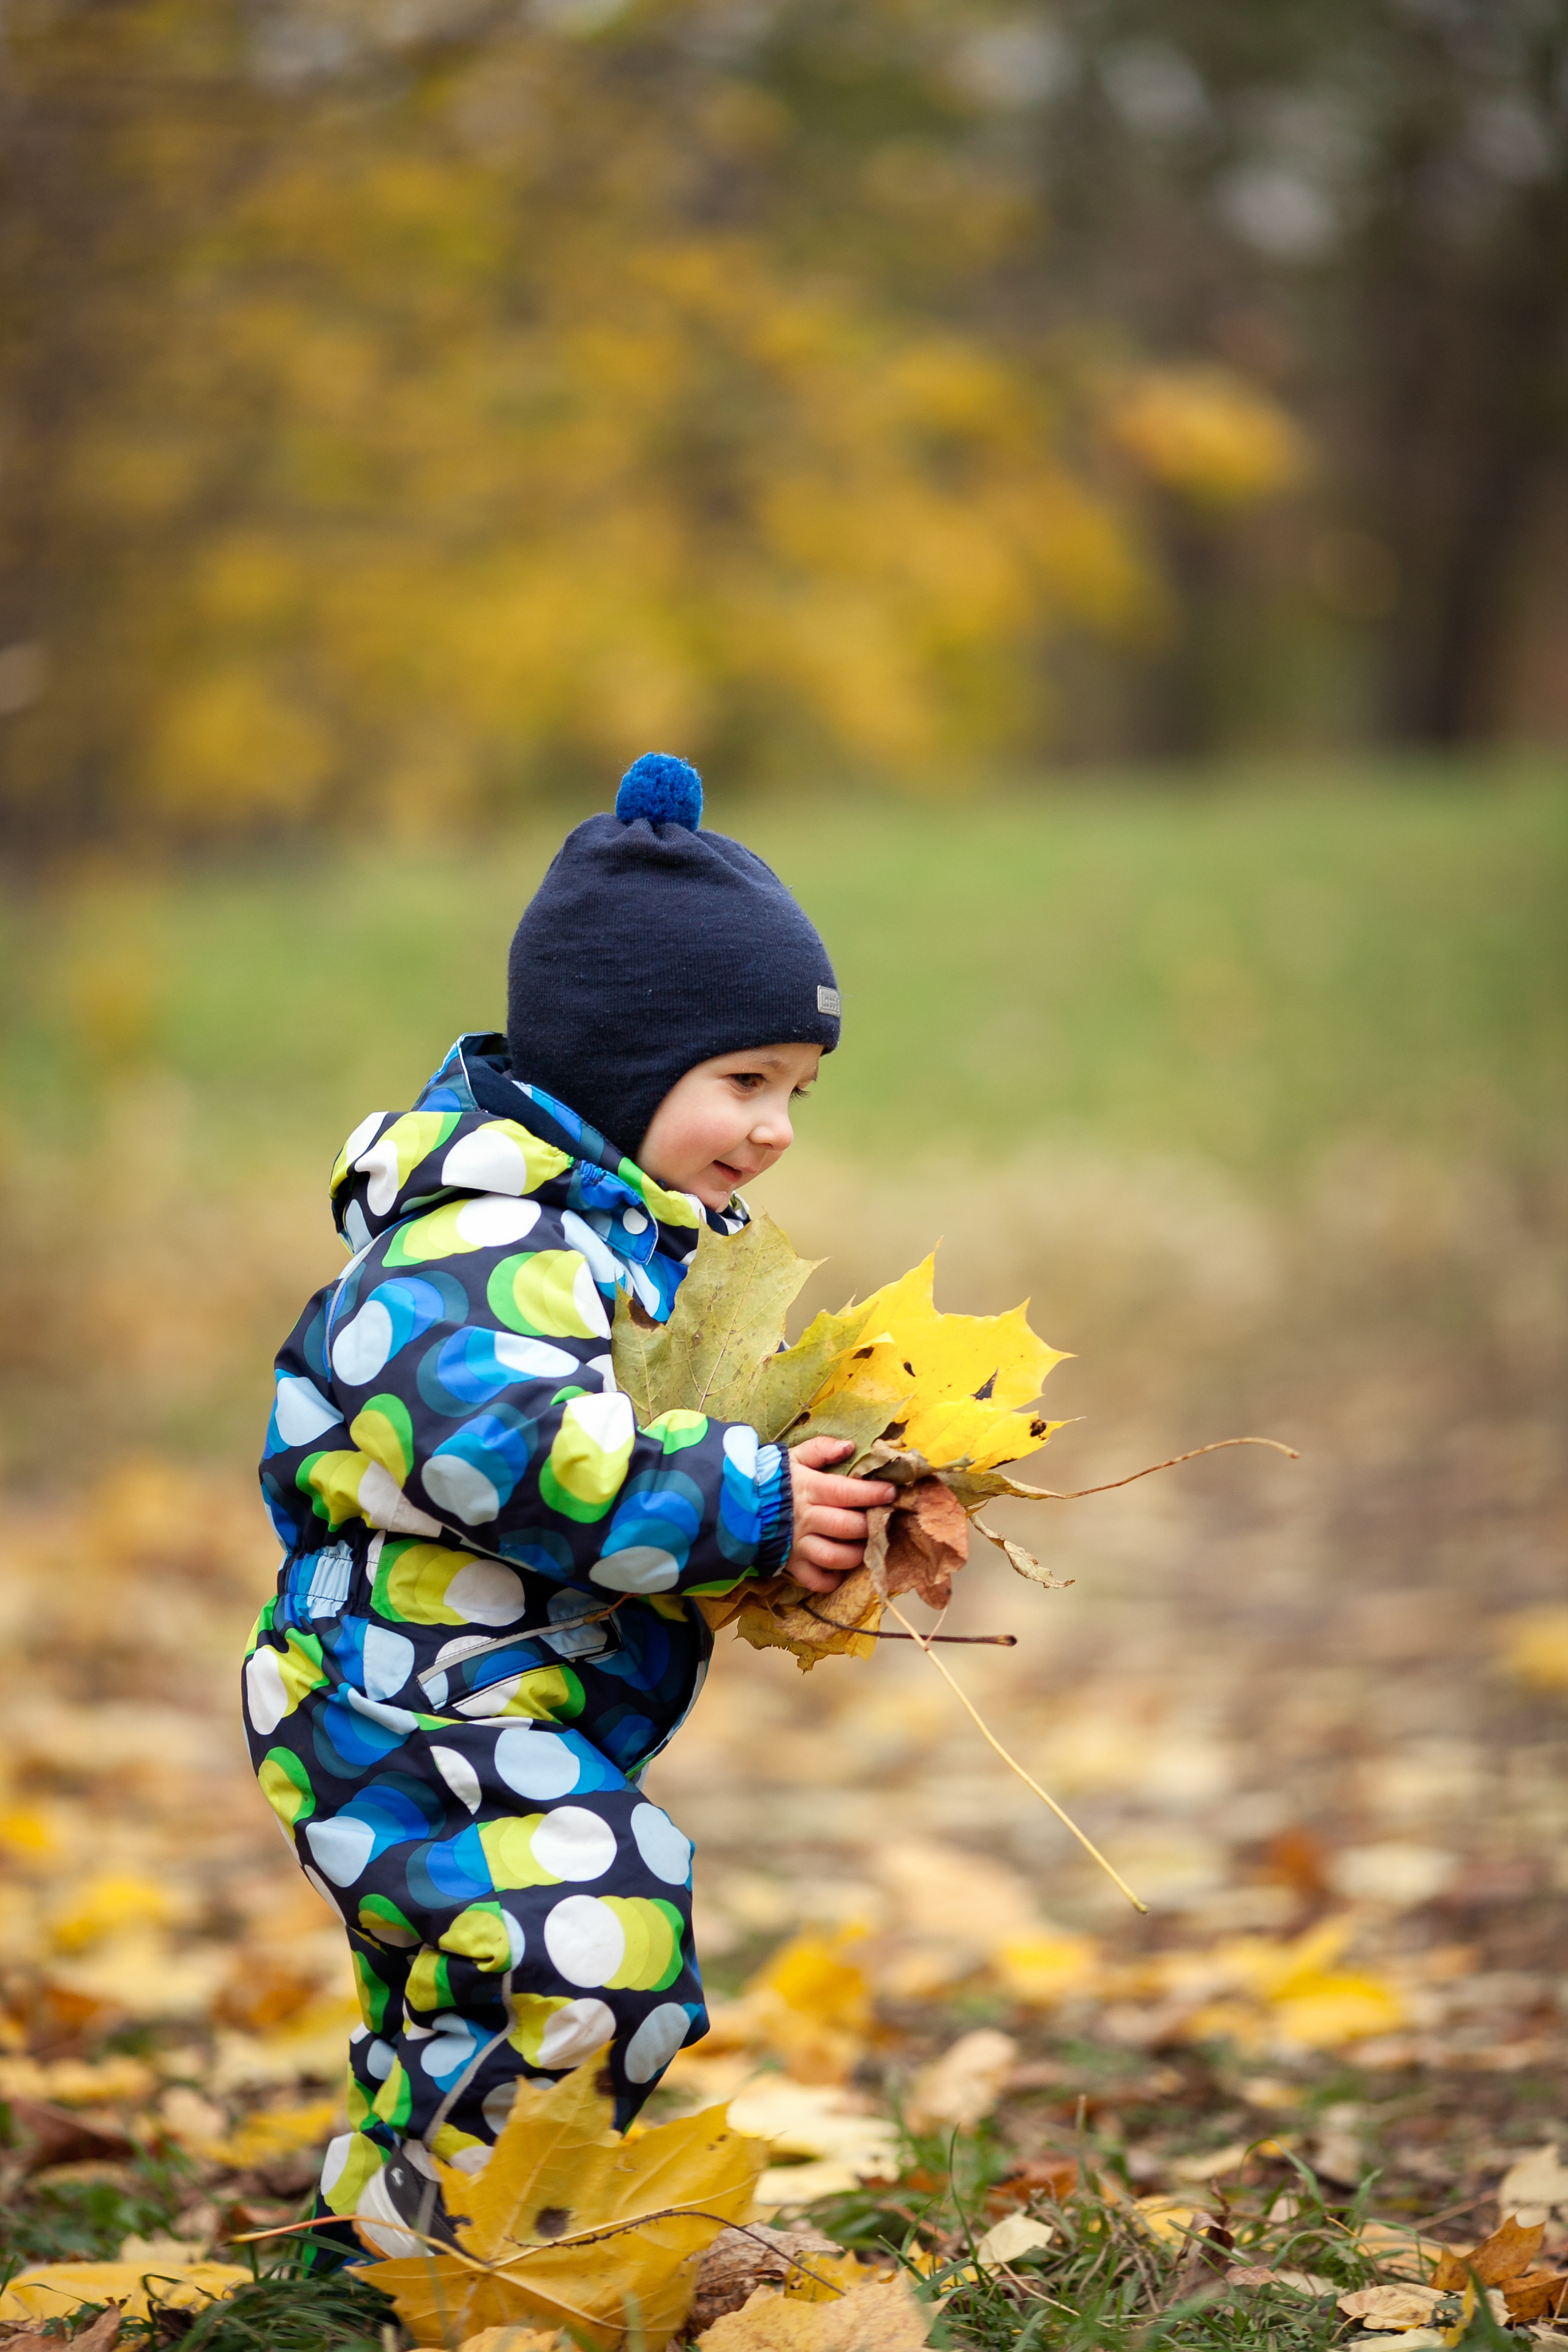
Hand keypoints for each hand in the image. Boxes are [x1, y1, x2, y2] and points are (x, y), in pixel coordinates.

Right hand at [785, 1436, 897, 1592]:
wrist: (734, 1504)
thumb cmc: (771, 1478)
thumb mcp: (794, 1456)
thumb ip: (821, 1449)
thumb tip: (849, 1446)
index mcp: (808, 1490)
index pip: (845, 1492)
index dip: (871, 1493)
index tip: (892, 1492)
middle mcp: (805, 1519)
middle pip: (845, 1526)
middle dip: (868, 1524)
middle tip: (882, 1520)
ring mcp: (798, 1545)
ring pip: (833, 1557)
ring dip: (855, 1554)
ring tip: (865, 1545)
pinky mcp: (792, 1564)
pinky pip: (815, 1580)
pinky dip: (832, 1580)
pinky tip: (842, 1570)